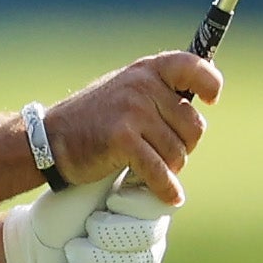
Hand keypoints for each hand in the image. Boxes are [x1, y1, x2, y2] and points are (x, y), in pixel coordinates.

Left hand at [1, 176, 171, 262]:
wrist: (40, 241)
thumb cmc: (67, 205)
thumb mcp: (91, 178)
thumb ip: (122, 163)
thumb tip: (143, 142)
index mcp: (148, 198)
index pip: (160, 204)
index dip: (133, 205)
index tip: (110, 200)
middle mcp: (156, 228)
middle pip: (146, 236)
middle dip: (106, 233)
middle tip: (86, 225)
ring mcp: (149, 258)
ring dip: (92, 258)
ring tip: (70, 250)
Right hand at [46, 50, 217, 203]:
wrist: (50, 140)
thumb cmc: (94, 120)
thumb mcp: (126, 91)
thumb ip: (158, 94)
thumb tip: (200, 107)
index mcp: (147, 70)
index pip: (193, 66)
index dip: (210, 83)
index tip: (211, 100)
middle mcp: (142, 85)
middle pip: (193, 124)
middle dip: (184, 146)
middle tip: (161, 152)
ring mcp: (133, 110)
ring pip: (178, 151)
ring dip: (169, 168)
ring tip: (148, 167)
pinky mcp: (123, 139)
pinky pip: (159, 170)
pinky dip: (165, 188)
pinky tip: (170, 196)